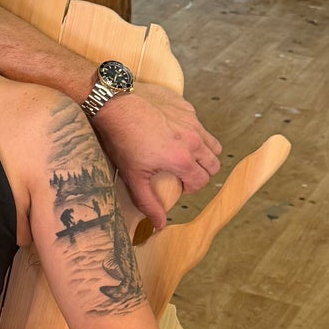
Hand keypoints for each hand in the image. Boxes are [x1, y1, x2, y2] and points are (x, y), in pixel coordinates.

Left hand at [91, 82, 221, 228]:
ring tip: (184, 155)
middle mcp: (193, 140)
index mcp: (182, 159)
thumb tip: (160, 224)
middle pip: (214, 164)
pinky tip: (171, 132)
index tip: (177, 186)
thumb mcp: (133, 176)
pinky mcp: (186, 107)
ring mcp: (192, 121)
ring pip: (212, 143)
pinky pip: (199, 124)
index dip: (190, 188)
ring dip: (203, 153)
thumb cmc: (121, 140)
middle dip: (202, 172)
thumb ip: (148, 202)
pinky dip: (192, 132)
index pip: (201, 182)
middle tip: (183, 172)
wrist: (114, 104)